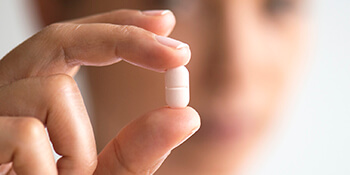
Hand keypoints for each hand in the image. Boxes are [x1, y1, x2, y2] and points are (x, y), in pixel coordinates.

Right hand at [0, 9, 199, 174]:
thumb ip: (137, 150)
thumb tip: (186, 116)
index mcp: (36, 98)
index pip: (74, 46)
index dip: (115, 27)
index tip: (165, 22)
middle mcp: (6, 95)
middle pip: (59, 40)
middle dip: (123, 39)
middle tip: (180, 53)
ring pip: (52, 91)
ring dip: (79, 145)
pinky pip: (28, 134)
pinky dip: (50, 167)